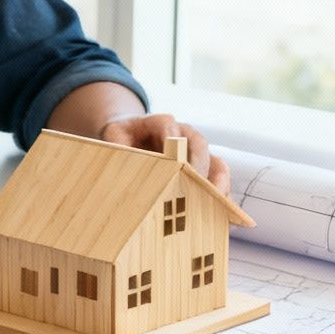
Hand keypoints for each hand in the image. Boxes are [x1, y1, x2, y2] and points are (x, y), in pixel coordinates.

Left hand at [96, 113, 230, 193]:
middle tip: (194, 186)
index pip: (168, 125)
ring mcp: (197, 151)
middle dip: (198, 165)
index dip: (170, 140)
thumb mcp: (114, 137)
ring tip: (215, 201)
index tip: (172, 160)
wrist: (133, 135)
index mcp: (159, 122)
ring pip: (215, 161)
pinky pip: (219, 179)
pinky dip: (220, 194)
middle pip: (198, 144)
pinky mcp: (204, 168)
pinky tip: (218, 211)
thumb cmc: (123, 138)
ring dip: (217, 182)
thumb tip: (123, 162)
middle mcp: (184, 133)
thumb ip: (118, 146)